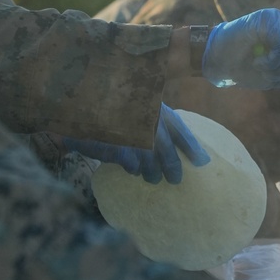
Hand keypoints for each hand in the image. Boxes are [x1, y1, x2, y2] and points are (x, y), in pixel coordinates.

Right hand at [65, 104, 210, 184]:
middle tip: (176, 180)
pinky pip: (130, 163)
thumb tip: (172, 143)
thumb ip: (151, 117)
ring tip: (153, 178)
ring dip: (152, 172)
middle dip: (173, 166)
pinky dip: (133, 168)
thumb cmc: (108, 102)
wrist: (77, 99)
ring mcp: (132, 133)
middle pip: (166, 149)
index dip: (191, 145)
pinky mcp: (116, 146)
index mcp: (153, 106)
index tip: (202, 160)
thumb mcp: (134, 104)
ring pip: (149, 160)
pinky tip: (132, 170)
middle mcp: (146, 119)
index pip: (178, 127)